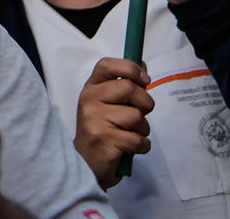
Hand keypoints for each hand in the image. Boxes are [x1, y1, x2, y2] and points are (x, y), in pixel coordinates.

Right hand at [73, 57, 152, 188]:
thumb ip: (124, 85)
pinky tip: (129, 148)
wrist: (85, 164)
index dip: (130, 68)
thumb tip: (143, 66)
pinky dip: (141, 146)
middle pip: (129, 88)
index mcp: (91, 88)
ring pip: (137, 117)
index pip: (107, 65)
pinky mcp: (105, 140)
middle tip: (138, 115)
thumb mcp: (107, 104)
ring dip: (142, 130)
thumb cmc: (101, 131)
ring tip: (129, 135)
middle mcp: (89, 100)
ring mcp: (95, 120)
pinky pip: (138, 139)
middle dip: (144, 104)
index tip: (144, 80)